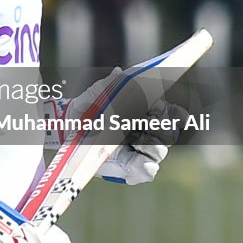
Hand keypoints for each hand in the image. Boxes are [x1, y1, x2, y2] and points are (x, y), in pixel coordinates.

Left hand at [48, 69, 187, 184]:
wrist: (69, 129)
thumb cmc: (87, 108)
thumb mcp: (94, 96)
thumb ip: (107, 85)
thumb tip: (118, 72)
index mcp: (147, 112)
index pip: (173, 114)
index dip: (173, 113)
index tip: (161, 108)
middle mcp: (149, 132)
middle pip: (169, 134)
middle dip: (163, 129)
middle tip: (152, 124)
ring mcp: (141, 151)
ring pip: (159, 152)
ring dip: (152, 147)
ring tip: (138, 142)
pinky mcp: (131, 167)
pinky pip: (146, 171)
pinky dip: (144, 167)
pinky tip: (139, 163)